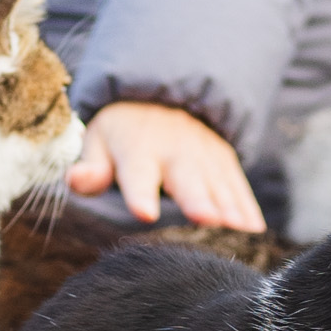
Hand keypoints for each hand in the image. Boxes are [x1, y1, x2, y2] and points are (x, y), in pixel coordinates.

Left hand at [69, 101, 264, 231]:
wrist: (160, 96)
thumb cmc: (121, 135)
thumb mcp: (98, 142)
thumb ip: (91, 167)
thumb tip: (76, 179)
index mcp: (138, 150)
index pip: (138, 173)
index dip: (140, 193)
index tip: (144, 213)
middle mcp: (174, 151)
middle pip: (187, 178)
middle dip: (198, 199)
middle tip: (207, 221)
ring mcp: (204, 155)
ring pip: (218, 183)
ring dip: (229, 208)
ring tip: (238, 233)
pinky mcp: (224, 160)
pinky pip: (237, 185)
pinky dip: (246, 207)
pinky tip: (254, 231)